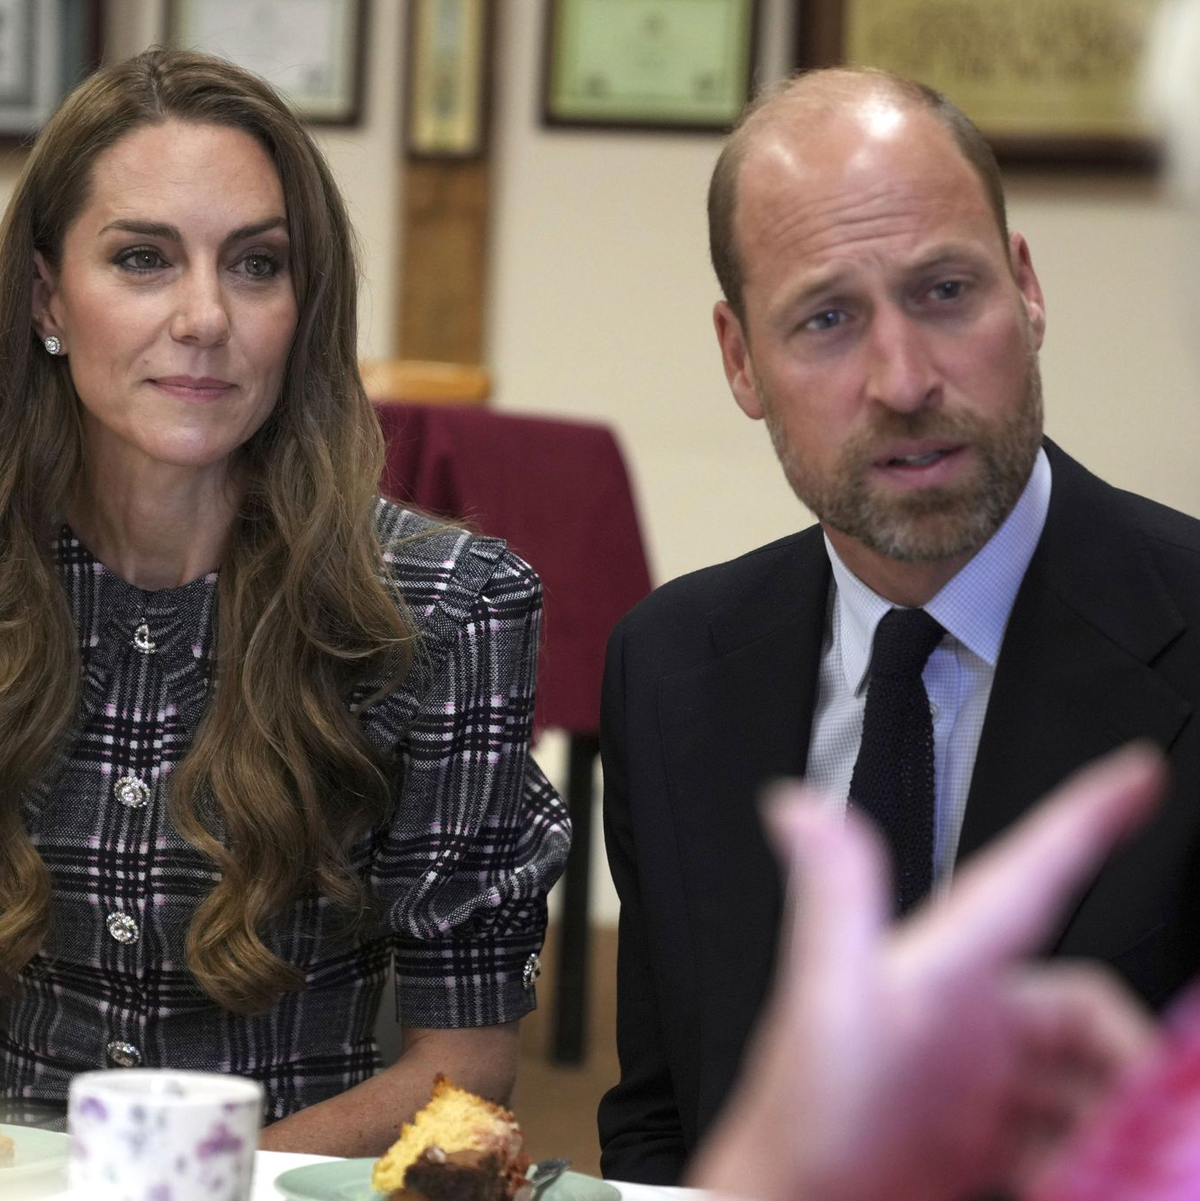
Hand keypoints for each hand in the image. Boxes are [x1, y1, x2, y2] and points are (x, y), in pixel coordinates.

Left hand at [688, 743, 1163, 1200]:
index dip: (1086, 817)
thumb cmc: (807, 1111)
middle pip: (1088, 1014)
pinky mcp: (978, 1141)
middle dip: (1130, 1063)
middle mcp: (968, 1016)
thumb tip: (795, 801)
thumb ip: (832, 900)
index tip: (1139, 771)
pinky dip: (1086, 1164)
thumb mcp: (827, 995)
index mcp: (948, 965)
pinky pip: (1065, 1142)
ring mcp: (975, 1082)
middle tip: (1147, 1123)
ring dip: (1111, 1125)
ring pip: (1086, 1085)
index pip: (1030, 874)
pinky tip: (1078, 1183)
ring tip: (1110, 1167)